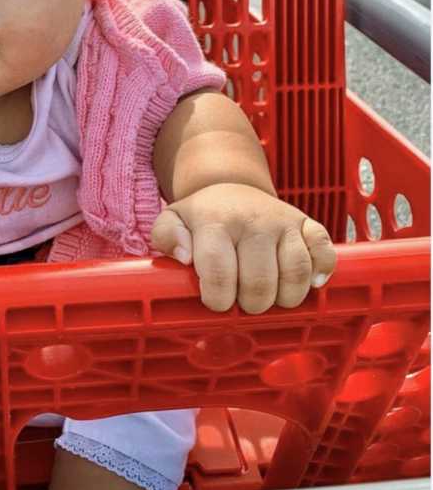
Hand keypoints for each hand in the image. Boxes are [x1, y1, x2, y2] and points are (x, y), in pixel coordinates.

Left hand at [150, 183, 335, 313]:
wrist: (232, 186)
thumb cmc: (202, 215)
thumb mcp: (171, 220)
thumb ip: (165, 237)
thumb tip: (185, 256)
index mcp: (215, 222)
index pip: (220, 272)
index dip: (218, 299)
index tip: (216, 302)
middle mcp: (252, 220)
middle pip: (259, 281)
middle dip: (250, 304)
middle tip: (242, 302)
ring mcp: (283, 222)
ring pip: (295, 273)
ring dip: (284, 298)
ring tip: (270, 297)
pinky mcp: (308, 224)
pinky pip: (325, 253)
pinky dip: (321, 273)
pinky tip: (308, 283)